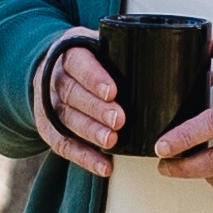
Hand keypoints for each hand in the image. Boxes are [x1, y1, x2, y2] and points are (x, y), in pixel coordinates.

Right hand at [33, 36, 120, 176]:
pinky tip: (104, 166)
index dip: (93, 78)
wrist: (55, 70)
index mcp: (68, 52)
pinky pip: (62, 144)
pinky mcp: (46, 127)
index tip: (112, 92)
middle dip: (96, 109)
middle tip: (119, 120)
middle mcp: (53, 77)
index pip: (78, 63)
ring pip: (65, 119)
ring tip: (112, 141)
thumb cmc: (92, 59)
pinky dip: (83, 157)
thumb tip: (165, 58)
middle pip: (72, 93)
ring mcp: (46, 103)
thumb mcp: (101, 46)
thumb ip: (122, 52)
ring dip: (89, 133)